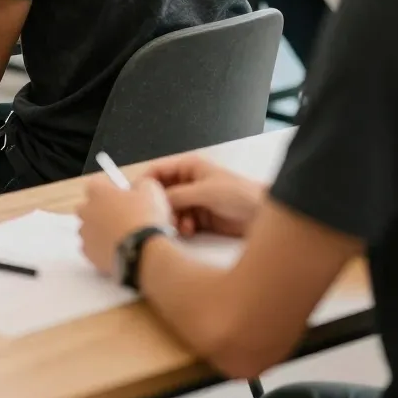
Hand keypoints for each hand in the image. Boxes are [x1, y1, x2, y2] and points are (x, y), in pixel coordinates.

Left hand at [77, 178, 171, 275]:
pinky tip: (117, 249)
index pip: (96, 183)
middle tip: (121, 215)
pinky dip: (101, 248)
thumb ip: (141, 184)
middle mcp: (86, 211)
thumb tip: (139, 187)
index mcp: (98, 191)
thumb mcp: (151, 190)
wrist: (143, 253)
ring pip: (88, 229)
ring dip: (99, 230)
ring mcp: (86, 234)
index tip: (122, 194)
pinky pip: (91, 248)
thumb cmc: (145, 217)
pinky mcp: (89, 254)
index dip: (110, 188)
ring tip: (121, 235)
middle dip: (100, 209)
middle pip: (87, 206)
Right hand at [146, 154, 263, 237]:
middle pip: (161, 193)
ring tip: (179, 226)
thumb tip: (154, 202)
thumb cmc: (238, 194)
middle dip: (159, 206)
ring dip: (171, 219)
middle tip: (159, 217)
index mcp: (188, 167)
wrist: (262, 216)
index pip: (158, 171)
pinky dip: (182, 227)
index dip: (145, 183)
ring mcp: (193, 201)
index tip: (135, 197)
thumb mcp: (205, 191)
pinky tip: (190, 230)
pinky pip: (180, 222)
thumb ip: (177, 195)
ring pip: (170, 210)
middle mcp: (188, 183)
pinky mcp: (199, 218)